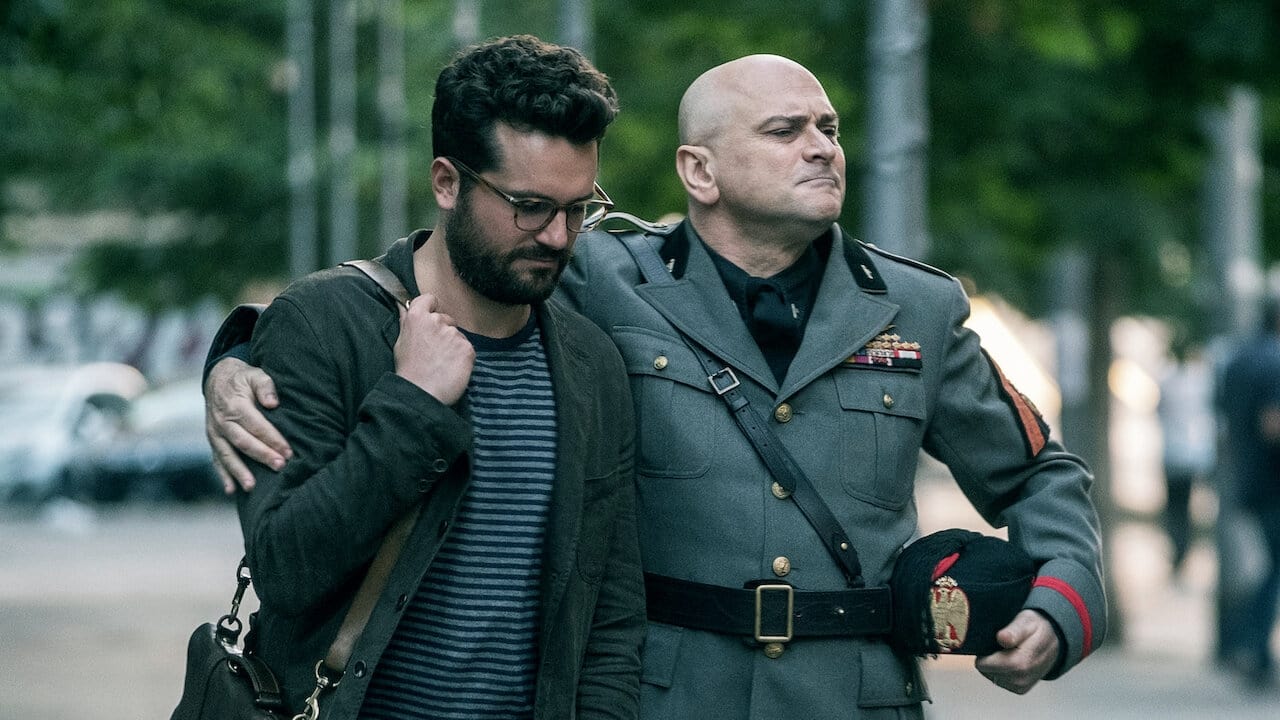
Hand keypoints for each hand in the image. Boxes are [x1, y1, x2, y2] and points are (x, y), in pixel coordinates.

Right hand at [205, 357, 292, 493]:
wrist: (218, 378)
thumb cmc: (243, 378)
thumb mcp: (255, 374)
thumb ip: (265, 386)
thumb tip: (273, 403)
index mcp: (235, 406)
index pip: (257, 426)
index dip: (272, 439)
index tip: (288, 451)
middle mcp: (223, 422)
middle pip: (243, 442)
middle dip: (262, 456)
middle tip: (280, 467)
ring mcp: (215, 433)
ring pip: (227, 454)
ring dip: (239, 472)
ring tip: (251, 487)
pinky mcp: (213, 440)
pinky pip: (216, 459)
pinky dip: (223, 475)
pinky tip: (231, 490)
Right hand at [394, 293, 474, 405]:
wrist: (421, 393)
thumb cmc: (408, 371)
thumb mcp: (400, 342)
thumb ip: (406, 322)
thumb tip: (402, 305)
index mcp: (417, 317)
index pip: (430, 299)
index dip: (431, 308)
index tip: (429, 320)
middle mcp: (437, 321)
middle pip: (446, 318)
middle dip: (443, 331)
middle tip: (434, 351)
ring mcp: (454, 334)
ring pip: (457, 335)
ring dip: (453, 345)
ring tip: (442, 363)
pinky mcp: (468, 348)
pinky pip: (467, 348)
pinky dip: (462, 357)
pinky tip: (451, 368)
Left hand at [974, 609, 1059, 694]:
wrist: (1054, 640)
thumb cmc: (1036, 627)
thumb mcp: (1026, 621)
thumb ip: (1013, 631)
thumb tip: (1002, 638)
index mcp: (1020, 663)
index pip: (983, 664)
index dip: (984, 650)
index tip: (995, 640)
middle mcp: (1020, 679)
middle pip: (985, 670)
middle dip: (990, 656)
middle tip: (1004, 644)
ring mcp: (1021, 686)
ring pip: (990, 675)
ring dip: (995, 664)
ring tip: (1009, 651)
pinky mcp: (1020, 689)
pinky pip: (999, 680)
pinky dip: (1001, 670)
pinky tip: (1011, 659)